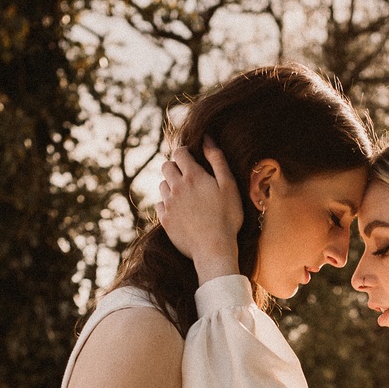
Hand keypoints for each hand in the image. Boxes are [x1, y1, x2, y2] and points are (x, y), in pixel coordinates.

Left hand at [156, 137, 243, 283]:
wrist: (214, 249)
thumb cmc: (227, 217)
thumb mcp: (229, 185)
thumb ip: (217, 159)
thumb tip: (207, 138)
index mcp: (193, 176)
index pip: (179, 152)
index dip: (184, 153)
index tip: (191, 159)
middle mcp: (176, 187)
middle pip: (166, 166)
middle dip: (175, 167)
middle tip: (188, 178)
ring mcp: (168, 204)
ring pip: (162, 185)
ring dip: (171, 185)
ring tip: (186, 196)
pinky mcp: (164, 220)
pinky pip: (159, 204)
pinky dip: (167, 204)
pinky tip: (180, 211)